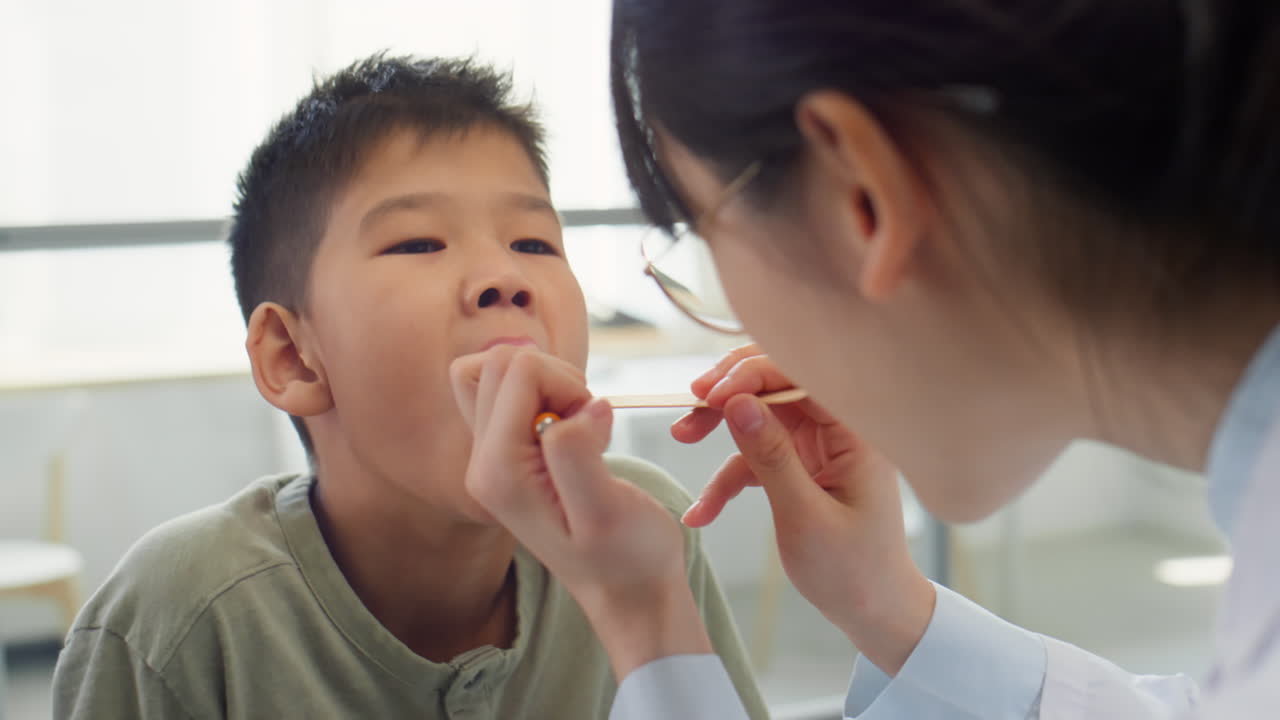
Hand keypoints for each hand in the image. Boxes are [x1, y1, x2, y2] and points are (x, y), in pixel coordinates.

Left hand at [450, 346, 711, 677]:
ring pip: (501, 372)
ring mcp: (491, 458)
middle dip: (555, 379)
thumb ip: (577, 453)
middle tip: (586, 426)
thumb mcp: (606, 510)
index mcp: (497, 471)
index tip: (592, 428)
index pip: (517, 370)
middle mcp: (481, 462)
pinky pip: (511, 393)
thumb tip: (578, 408)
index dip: (566, 384)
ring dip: (552, 386)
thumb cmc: (626, 556)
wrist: (628, 591)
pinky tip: (575, 432)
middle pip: (500, 363)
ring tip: (582, 430)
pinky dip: (549, 396)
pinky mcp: (510, 454)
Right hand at [674, 344, 935, 674]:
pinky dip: (726, 479)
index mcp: (854, 432)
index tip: (709, 394)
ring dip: (719, 429)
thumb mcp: (804, 516)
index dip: (752, 374)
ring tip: (680, 437)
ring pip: (760, 417)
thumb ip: (771, 456)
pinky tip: (700, 511)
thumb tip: (737, 403)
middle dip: (730, 393)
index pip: (800, 375)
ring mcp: (818, 448)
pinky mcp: (801, 468)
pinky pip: (756, 457)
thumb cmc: (852, 570)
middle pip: (776, 387)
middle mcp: (837, 430)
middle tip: (689, 406)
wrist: (874, 612)